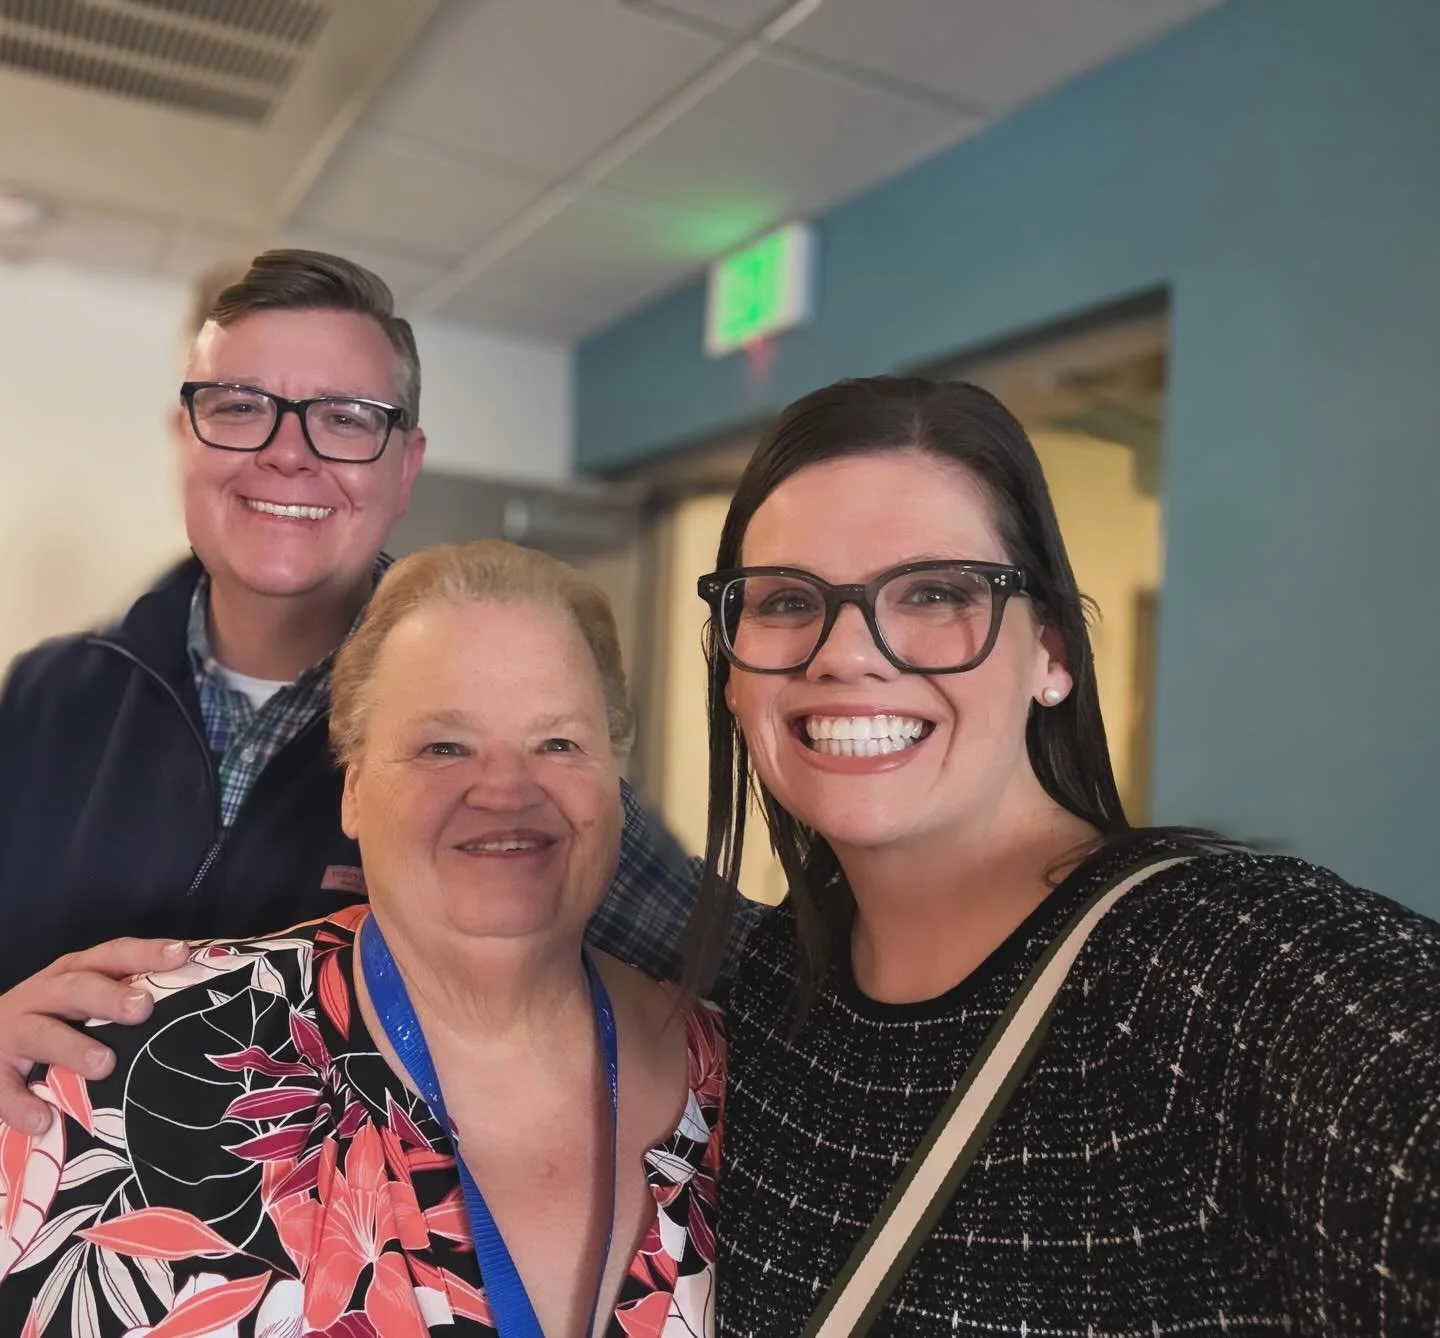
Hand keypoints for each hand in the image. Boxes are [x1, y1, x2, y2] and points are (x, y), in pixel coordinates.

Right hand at [0, 938, 189, 1133]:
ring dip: (73, 1047)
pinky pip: (2, 1087)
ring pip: (41, 1032)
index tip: (182, 955)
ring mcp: (13, 1030)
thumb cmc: (54, 1017)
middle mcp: (43, 994)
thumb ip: (127, 996)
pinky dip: (20, 1103)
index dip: (146, 953)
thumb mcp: (84, 999)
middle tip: (143, 1008)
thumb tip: (198, 999)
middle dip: (109, 997)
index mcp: (73, 972)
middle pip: (77, 988)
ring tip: (105, 1064)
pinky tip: (43, 1119)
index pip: (113, 955)